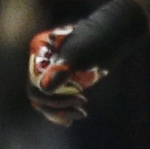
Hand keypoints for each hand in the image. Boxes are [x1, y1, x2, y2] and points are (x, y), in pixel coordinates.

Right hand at [27, 0, 149, 124]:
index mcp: (39, 53)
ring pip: (47, 100)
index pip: (34, 85)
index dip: (51, 99)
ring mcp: (54, 70)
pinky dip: (62, 109)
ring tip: (81, 113)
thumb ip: (62, 70)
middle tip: (81, 110)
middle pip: (38, 94)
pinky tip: (74, 116)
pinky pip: (56, 99)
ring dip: (60, 111)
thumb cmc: (97, 40)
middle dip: (56, 107)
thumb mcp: (80, 54)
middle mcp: (42, 62)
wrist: (115, 32)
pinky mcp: (65, 78)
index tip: (78, 98)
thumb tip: (44, 89)